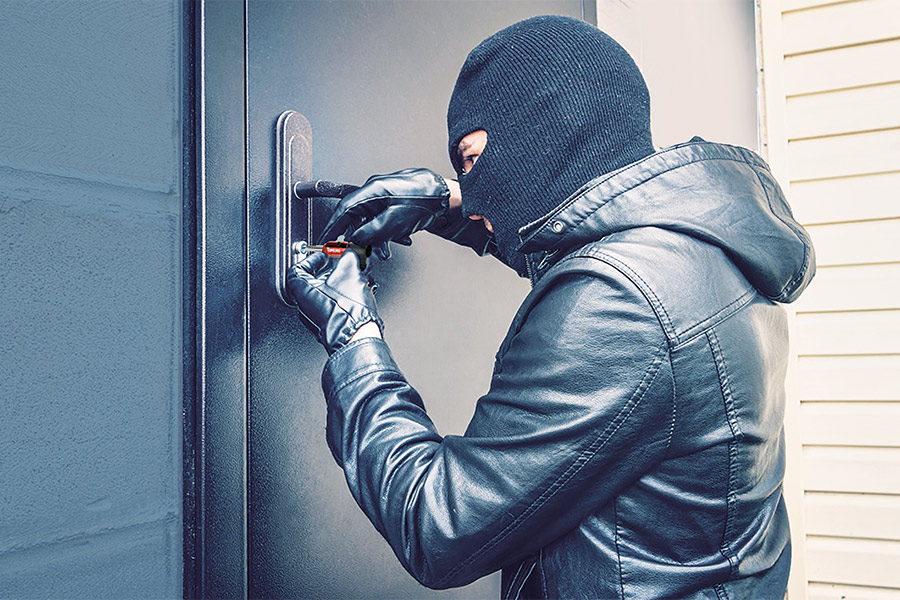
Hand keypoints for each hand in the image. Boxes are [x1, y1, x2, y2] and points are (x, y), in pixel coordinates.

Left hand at [286, 250, 382, 354]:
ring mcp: (315, 318)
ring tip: (349, 278)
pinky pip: (329, 306)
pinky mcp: (327, 326)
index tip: (322, 255)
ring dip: (335, 284)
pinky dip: (339, 297)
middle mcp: (304, 306)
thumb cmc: (347, 311)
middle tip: (338, 264)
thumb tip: (348, 253)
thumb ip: (347, 257)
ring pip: (322, 295)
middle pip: (311, 281)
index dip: (311, 258)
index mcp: (302, 291)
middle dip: (326, 271)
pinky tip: (353, 294)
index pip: (297, 268)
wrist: (357, 337)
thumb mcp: (349, 273)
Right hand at [318, 168, 450, 259]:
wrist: (448, 196)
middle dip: (359, 238)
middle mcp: (376, 190)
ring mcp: (385, 195)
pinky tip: (399, 239)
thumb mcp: (395, 222)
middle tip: (358, 252)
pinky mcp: (394, 202)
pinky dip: (387, 232)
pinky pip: (382, 219)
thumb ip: (371, 232)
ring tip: (385, 252)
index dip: (332, 226)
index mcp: (373, 190)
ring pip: (371, 220)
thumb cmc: (426, 201)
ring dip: (377, 238)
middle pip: (357, 217)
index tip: (325, 239)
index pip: (344, 209)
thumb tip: (355, 239)